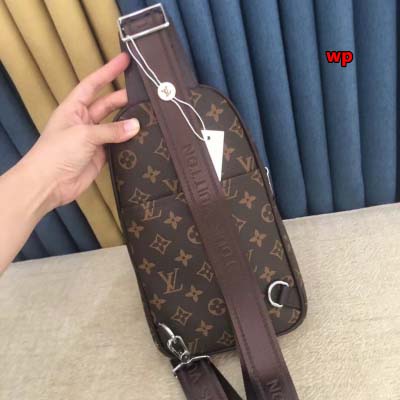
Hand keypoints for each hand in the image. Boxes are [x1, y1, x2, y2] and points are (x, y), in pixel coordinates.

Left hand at [24, 52, 138, 210]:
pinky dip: (128, 142)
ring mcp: (93, 139)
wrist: (50, 184)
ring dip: (128, 121)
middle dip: (123, 97)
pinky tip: (142, 137)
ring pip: (114, 125)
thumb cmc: (58, 152)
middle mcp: (84, 121)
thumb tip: (137, 125)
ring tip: (148, 114)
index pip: (93, 85)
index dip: (108, 72)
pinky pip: (117, 145)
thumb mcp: (84, 134)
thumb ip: (111, 130)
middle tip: (145, 94)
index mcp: (74, 108)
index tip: (125, 61)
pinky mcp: (101, 156)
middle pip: (107, 104)